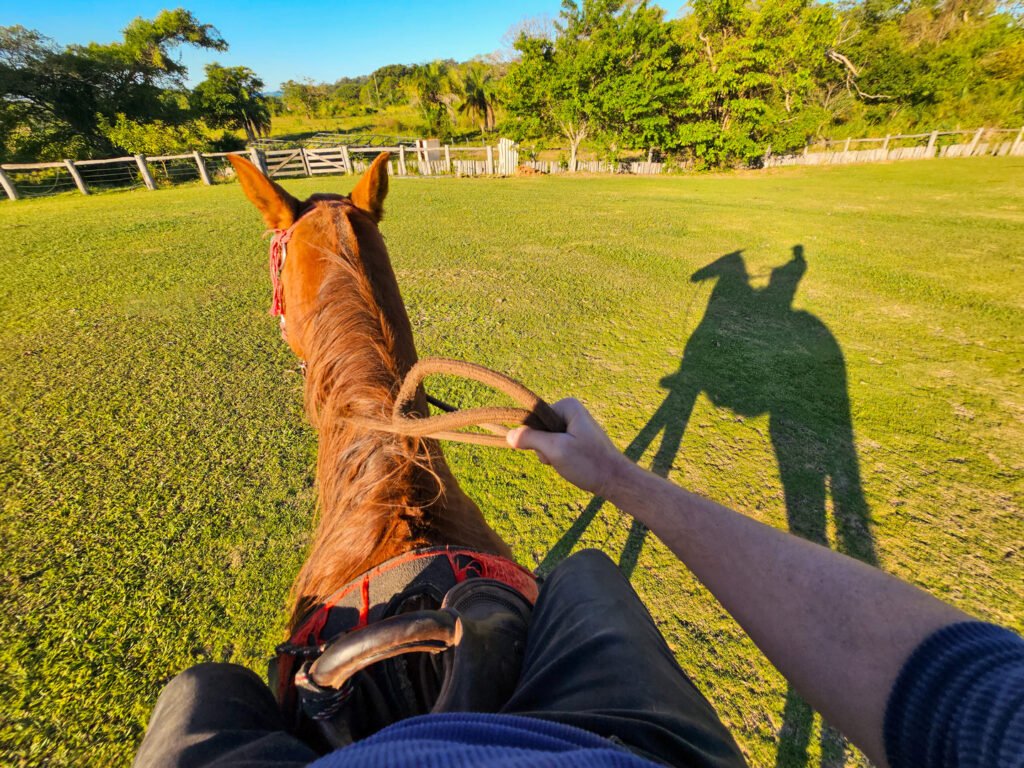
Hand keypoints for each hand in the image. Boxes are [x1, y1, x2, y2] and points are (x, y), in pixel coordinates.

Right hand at [507, 398, 627, 497]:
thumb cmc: (589, 463)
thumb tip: (508, 434)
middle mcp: (570, 410)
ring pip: (545, 440)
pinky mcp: (574, 438)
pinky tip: (571, 464)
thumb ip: (531, 439)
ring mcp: (572, 424)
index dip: (535, 437)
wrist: (614, 480)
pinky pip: (554, 446)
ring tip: (569, 462)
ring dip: (550, 455)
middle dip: (544, 448)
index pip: (533, 417)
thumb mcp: (556, 450)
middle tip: (562, 457)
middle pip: (538, 429)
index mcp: (567, 405)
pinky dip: (558, 457)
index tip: (552, 448)